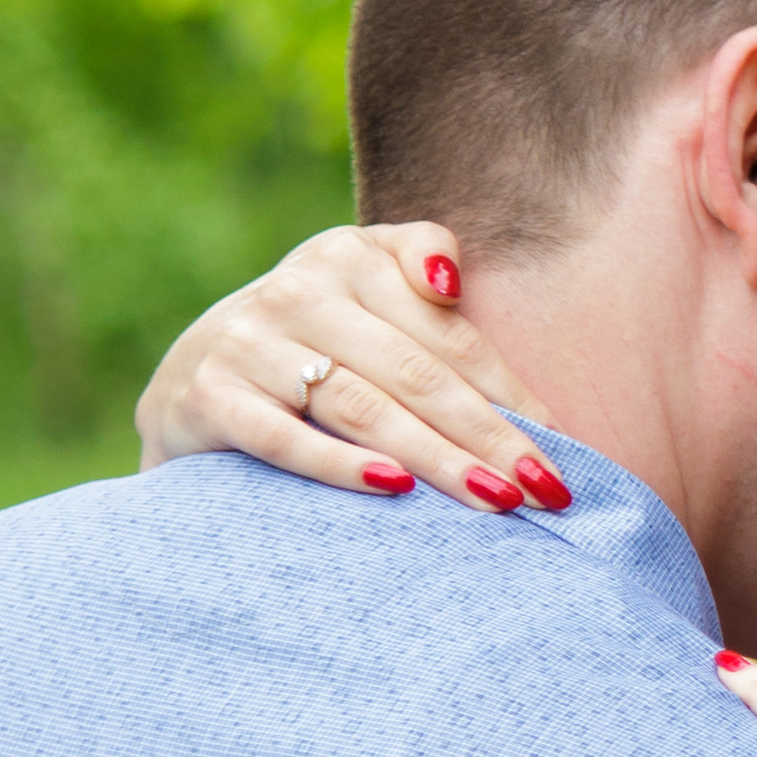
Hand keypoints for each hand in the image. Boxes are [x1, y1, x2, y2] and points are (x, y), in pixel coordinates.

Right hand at [134, 224, 568, 514]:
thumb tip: (453, 284)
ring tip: (495, 499)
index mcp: (349, 256)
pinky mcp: (206, 396)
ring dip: (437, 459)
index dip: (511, 393)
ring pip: (362, 407)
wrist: (192, 381)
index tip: (564, 449)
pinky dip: (339, 464)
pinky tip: (394, 488)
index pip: (449, 335)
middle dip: (489, 437)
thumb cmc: (312, 341)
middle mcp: (297, 290)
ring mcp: (247, 342)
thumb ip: (420, 260)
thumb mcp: (362, 283)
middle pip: (416, 374)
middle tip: (545, 490)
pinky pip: (282, 437)